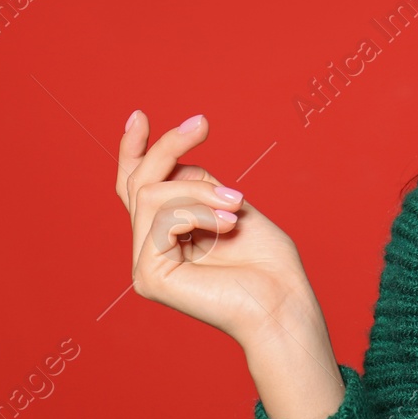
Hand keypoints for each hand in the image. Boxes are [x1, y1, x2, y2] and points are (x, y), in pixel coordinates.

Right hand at [115, 111, 319, 348]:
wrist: (284, 303)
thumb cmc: (268, 262)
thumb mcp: (229, 204)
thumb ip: (196, 186)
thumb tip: (174, 163)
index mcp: (168, 235)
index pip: (136, 187)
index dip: (133, 151)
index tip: (139, 115)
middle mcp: (149, 250)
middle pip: (139, 182)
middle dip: (169, 146)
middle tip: (202, 124)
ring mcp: (145, 265)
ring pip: (151, 195)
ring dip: (200, 189)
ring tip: (236, 204)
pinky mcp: (150, 276)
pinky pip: (162, 219)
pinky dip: (200, 212)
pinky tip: (228, 226)